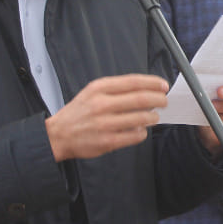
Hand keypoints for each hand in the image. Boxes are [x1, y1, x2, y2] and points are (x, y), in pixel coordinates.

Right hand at [45, 74, 168, 161]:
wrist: (58, 135)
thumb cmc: (79, 113)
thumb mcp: (92, 91)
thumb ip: (116, 89)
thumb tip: (146, 89)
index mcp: (99, 89)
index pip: (133, 81)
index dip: (153, 83)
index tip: (163, 86)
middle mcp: (102, 104)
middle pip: (141, 99)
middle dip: (159, 99)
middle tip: (164, 101)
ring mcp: (105, 124)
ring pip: (141, 118)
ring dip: (153, 117)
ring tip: (154, 117)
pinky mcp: (107, 141)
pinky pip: (135, 136)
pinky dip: (142, 132)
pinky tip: (141, 130)